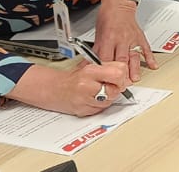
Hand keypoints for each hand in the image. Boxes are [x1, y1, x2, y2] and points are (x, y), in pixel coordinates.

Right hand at [9, 62, 130, 116]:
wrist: (52, 89)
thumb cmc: (72, 78)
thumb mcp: (90, 66)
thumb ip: (109, 68)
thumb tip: (125, 75)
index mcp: (90, 71)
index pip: (118, 73)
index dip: (122, 76)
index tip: (119, 76)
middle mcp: (87, 86)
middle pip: (116, 90)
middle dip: (117, 88)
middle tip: (111, 85)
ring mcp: (84, 100)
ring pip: (110, 101)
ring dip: (108, 97)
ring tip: (98, 91)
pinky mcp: (84, 111)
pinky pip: (101, 109)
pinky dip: (100, 105)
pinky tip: (92, 98)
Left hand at [94, 0, 157, 81]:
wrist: (118, 4)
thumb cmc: (107, 17)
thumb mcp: (98, 34)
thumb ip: (96, 50)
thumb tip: (88, 65)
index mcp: (108, 38)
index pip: (105, 58)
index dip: (104, 70)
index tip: (103, 80)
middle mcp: (121, 39)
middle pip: (120, 59)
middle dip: (120, 74)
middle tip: (120, 85)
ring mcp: (132, 39)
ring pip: (133, 56)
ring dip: (134, 69)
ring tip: (134, 79)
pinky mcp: (140, 38)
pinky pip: (146, 49)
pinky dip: (150, 58)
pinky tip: (153, 66)